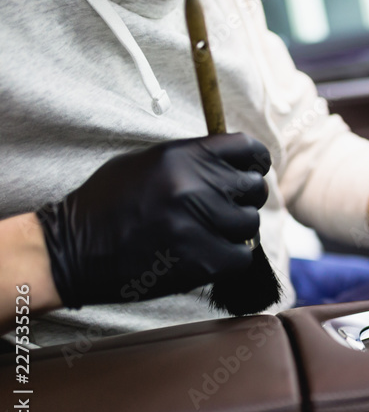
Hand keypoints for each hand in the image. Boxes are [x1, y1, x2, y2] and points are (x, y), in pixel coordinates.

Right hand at [36, 134, 270, 307]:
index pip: (247, 149)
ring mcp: (198, 225)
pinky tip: (208, 254)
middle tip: (226, 208)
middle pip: (254, 187)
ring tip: (210, 232)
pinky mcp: (201, 262)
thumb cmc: (107, 204)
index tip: (253, 171)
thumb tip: (235, 163)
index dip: (256, 161)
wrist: (70, 251)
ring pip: (250, 223)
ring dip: (236, 229)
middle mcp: (193, 186)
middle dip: (245, 197)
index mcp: (181, 156)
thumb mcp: (145, 163)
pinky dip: (230, 257)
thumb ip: (192, 159)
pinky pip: (242, 256)